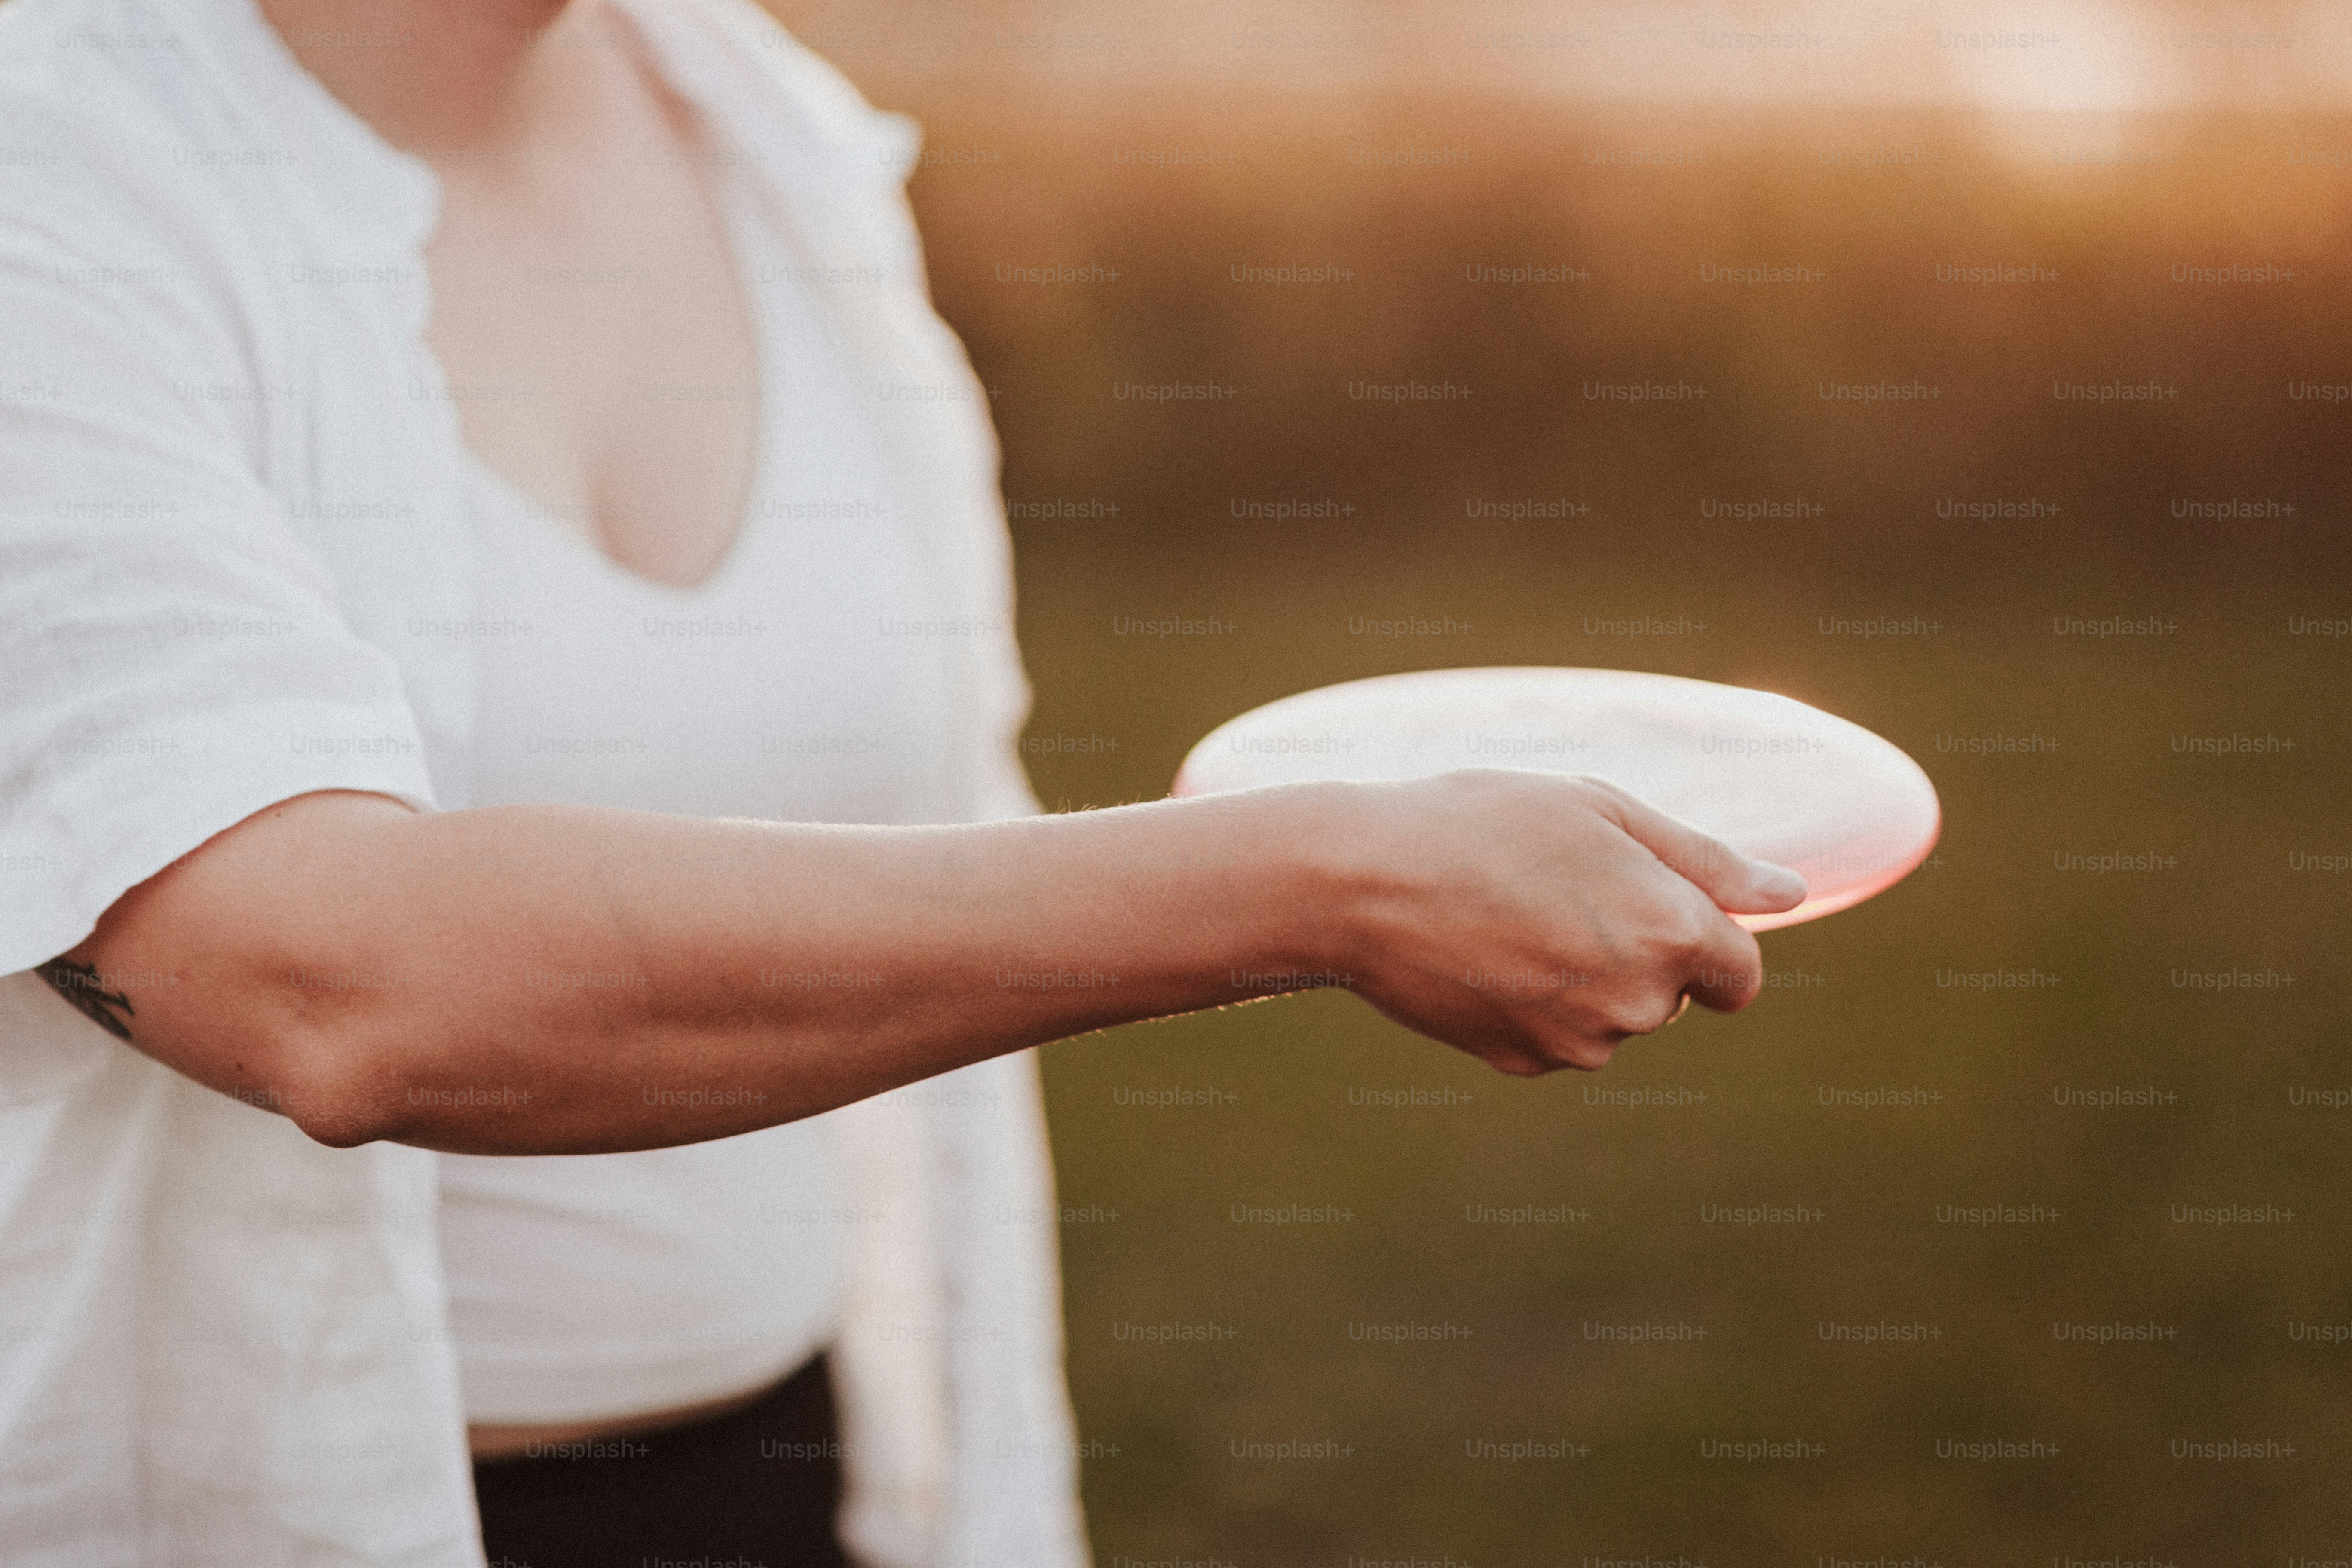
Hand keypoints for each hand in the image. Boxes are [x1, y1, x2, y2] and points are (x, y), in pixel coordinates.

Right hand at [1325, 770, 1805, 1073]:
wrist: (1364, 884)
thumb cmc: (1485, 824)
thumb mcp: (1604, 812)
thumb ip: (1709, 862)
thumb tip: (1793, 896)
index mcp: (1672, 931)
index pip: (1741, 975)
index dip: (1707, 940)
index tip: (1654, 907)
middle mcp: (1638, 1002)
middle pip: (1672, 994)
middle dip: (1637, 951)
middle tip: (1556, 889)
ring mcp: (1578, 1042)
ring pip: (1612, 1017)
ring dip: (1584, 978)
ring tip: (1510, 916)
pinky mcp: (1522, 1063)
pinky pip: (1557, 1038)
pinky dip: (1535, 1004)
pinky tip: (1484, 954)